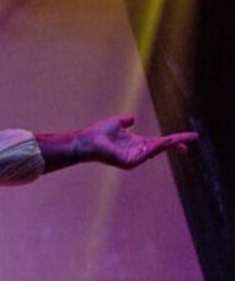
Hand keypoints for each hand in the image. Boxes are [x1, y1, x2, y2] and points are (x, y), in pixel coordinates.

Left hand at [83, 114, 197, 168]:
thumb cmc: (98, 133)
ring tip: (179, 140)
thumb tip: (132, 118)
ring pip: (156, 150)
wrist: (86, 141)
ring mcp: (134, 158)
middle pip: (162, 147)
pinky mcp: (129, 162)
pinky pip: (146, 154)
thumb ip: (125, 121)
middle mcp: (138, 151)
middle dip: (177, 143)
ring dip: (167, 144)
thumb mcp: (115, 123)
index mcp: (136, 143)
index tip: (189, 139)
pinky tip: (163, 143)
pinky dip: (155, 148)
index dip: (174, 140)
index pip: (160, 142)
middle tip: (193, 139)